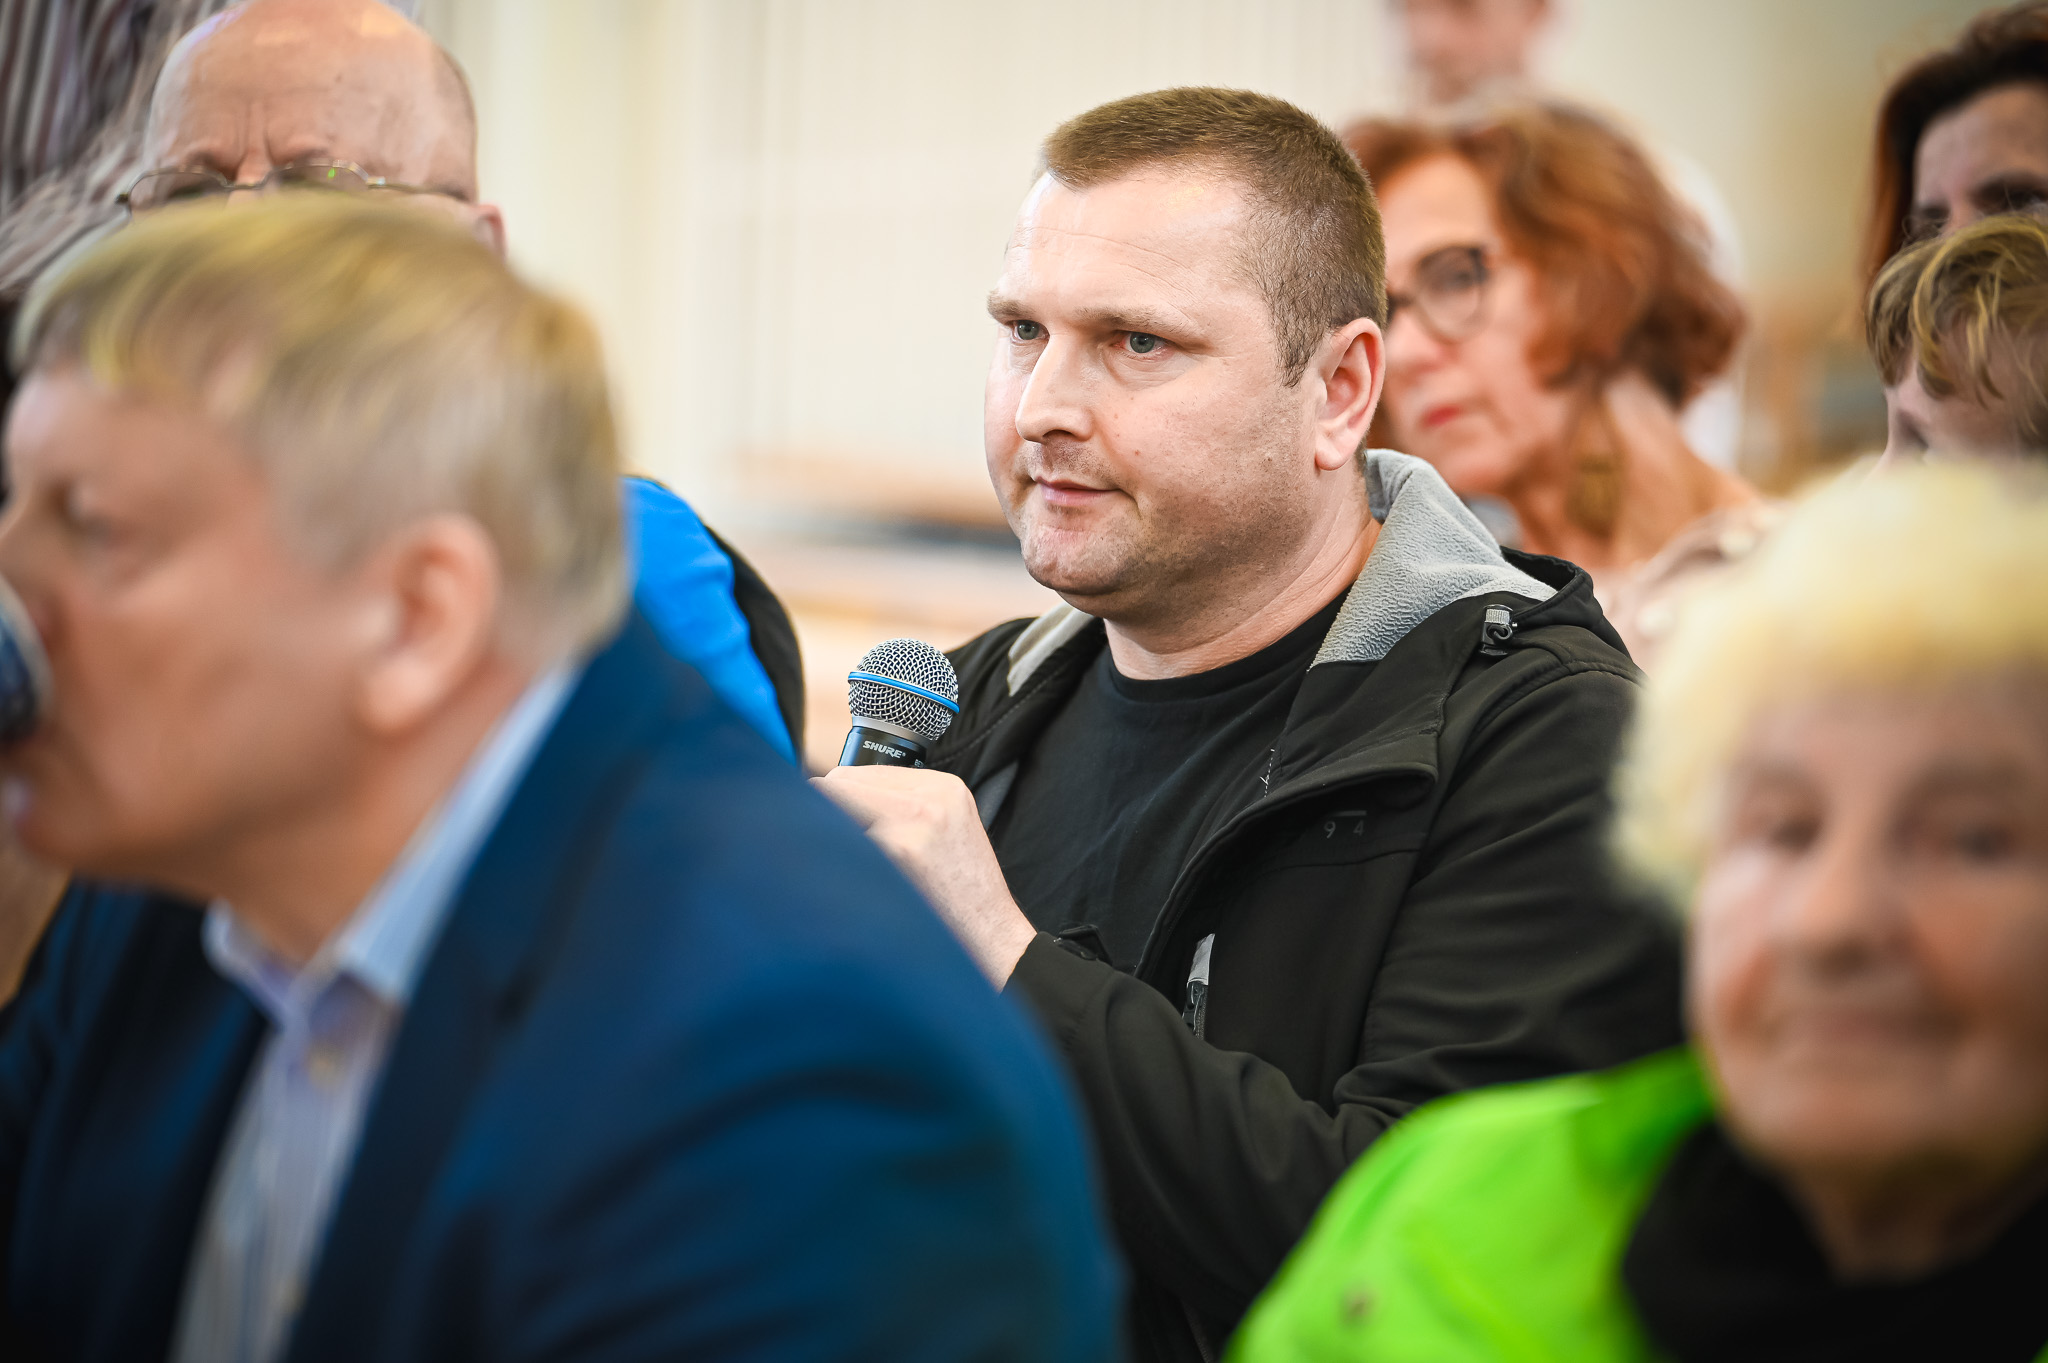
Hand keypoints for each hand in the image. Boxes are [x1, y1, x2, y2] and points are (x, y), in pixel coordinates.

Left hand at [814, 765, 1036, 986]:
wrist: (993, 936)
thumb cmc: (962, 891)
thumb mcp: (947, 827)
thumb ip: (903, 804)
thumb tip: (832, 792)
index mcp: (944, 786)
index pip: (862, 771)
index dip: (840, 799)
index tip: (833, 823)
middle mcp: (929, 797)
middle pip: (841, 784)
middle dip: (828, 815)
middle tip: (838, 851)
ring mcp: (913, 823)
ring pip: (833, 813)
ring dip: (831, 840)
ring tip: (857, 871)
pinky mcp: (897, 853)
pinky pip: (840, 846)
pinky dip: (837, 865)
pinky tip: (862, 886)